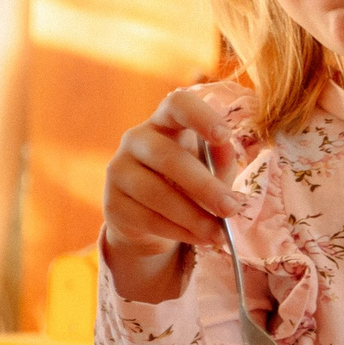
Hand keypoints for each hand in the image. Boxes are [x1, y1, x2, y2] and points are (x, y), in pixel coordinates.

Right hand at [102, 88, 244, 302]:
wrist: (149, 219)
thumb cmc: (188, 184)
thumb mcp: (212, 169)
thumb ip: (221, 158)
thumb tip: (225, 147)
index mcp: (165, 122)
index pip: (177, 105)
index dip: (200, 116)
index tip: (224, 136)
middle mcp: (136, 139)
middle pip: (167, 157)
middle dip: (203, 186)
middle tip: (231, 208)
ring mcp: (118, 170)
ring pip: (156, 193)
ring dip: (193, 217)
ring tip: (218, 234)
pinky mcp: (112, 203)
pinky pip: (147, 218)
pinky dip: (179, 231)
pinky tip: (199, 238)